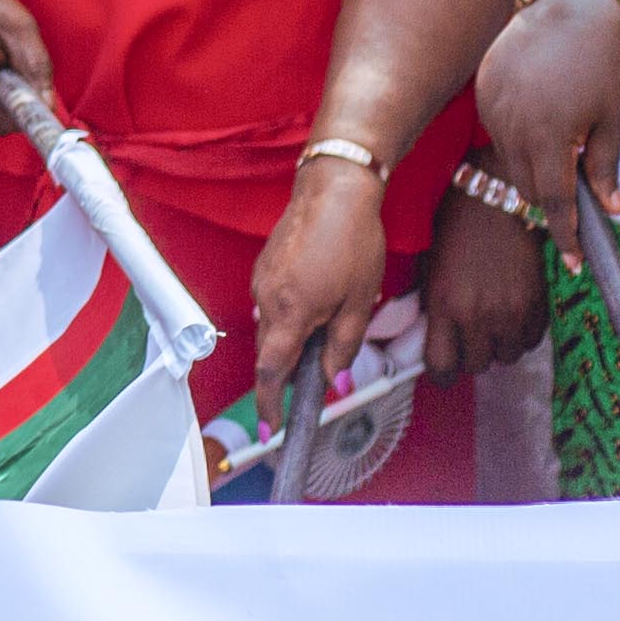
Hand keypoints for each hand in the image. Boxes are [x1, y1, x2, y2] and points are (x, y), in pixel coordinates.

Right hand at [247, 154, 387, 397]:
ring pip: (274, 328)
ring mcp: (261, 282)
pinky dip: (293, 314)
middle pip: (272, 352)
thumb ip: (343, 348)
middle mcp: (266, 300)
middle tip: (324, 371)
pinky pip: (274, 304)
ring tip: (333, 315)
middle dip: (293, 368)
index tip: (270, 431)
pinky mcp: (264, 268)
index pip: (271, 373)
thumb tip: (334, 382)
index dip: (270, 406)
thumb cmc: (351, 241)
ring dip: (296, 337)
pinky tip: (321, 295)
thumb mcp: (358, 303)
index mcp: (289, 314)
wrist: (333, 189)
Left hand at [421, 187, 548, 378]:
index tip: (443, 368)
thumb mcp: (431, 268)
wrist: (496, 197)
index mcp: (443, 305)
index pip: (441, 367)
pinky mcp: (537, 304)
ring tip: (491, 324)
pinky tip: (512, 315)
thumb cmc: (456, 226)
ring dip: (498, 346)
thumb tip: (434, 339)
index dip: (441, 373)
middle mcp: (477, 315)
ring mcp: (510, 312)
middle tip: (468, 338)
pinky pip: (531, 341)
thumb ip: (434, 307)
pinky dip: (522, 335)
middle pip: (476, 366)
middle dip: (470, 356)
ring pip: (506, 357)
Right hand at [472, 0, 619, 223]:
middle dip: (552, 202)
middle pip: (528, 186)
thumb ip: (606, 167)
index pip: (556, 201)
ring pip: (509, 161)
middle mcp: (513, 123)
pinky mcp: (483, 89)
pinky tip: (541, 125)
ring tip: (560, 155)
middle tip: (575, 210)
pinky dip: (518, 141)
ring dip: (533, 171)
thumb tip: (611, 211)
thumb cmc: (605, 64)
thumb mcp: (614, 118)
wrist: (576, 6)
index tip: (577, 263)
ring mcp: (492, 105)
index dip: (567, 235)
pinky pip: (498, 132)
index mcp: (550, 134)